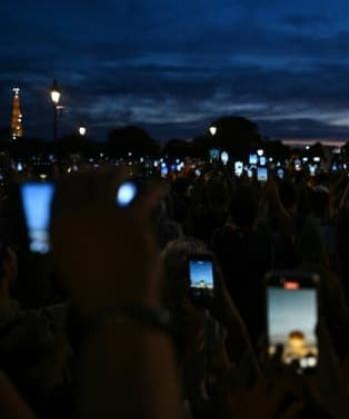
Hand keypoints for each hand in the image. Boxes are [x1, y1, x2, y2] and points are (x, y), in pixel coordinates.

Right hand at [51, 167, 166, 314]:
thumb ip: (74, 233)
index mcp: (58, 224)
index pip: (63, 187)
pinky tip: (161, 187)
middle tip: (112, 171)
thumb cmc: (93, 287)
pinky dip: (155, 188)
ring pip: (112, 180)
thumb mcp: (71, 258)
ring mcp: (104, 213)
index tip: (87, 173)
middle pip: (88, 179)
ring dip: (121, 172)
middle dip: (99, 171)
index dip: (77, 176)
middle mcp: (78, 213)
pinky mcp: (130, 219)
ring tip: (129, 172)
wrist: (114, 304)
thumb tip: (83, 217)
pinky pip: (145, 194)